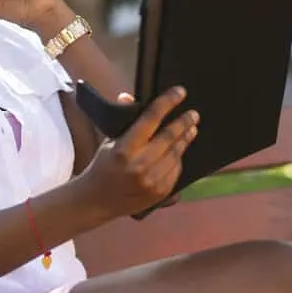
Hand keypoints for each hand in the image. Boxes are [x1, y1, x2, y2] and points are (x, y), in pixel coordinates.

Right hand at [74, 86, 198, 218]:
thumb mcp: (108, 141)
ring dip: (185, 139)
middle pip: (169, 137)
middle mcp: (140, 165)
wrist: (98, 200)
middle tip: (194, 114)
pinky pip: (176, 170)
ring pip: (176, 154)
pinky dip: (179, 158)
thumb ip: (122, 120)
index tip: (180, 92)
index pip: (151, 119)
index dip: (167, 103)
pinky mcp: (160, 192)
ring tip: (192, 130)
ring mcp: (152, 181)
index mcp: (124, 149)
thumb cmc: (103, 166)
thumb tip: (129, 97)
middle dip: (184, 122)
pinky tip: (180, 151)